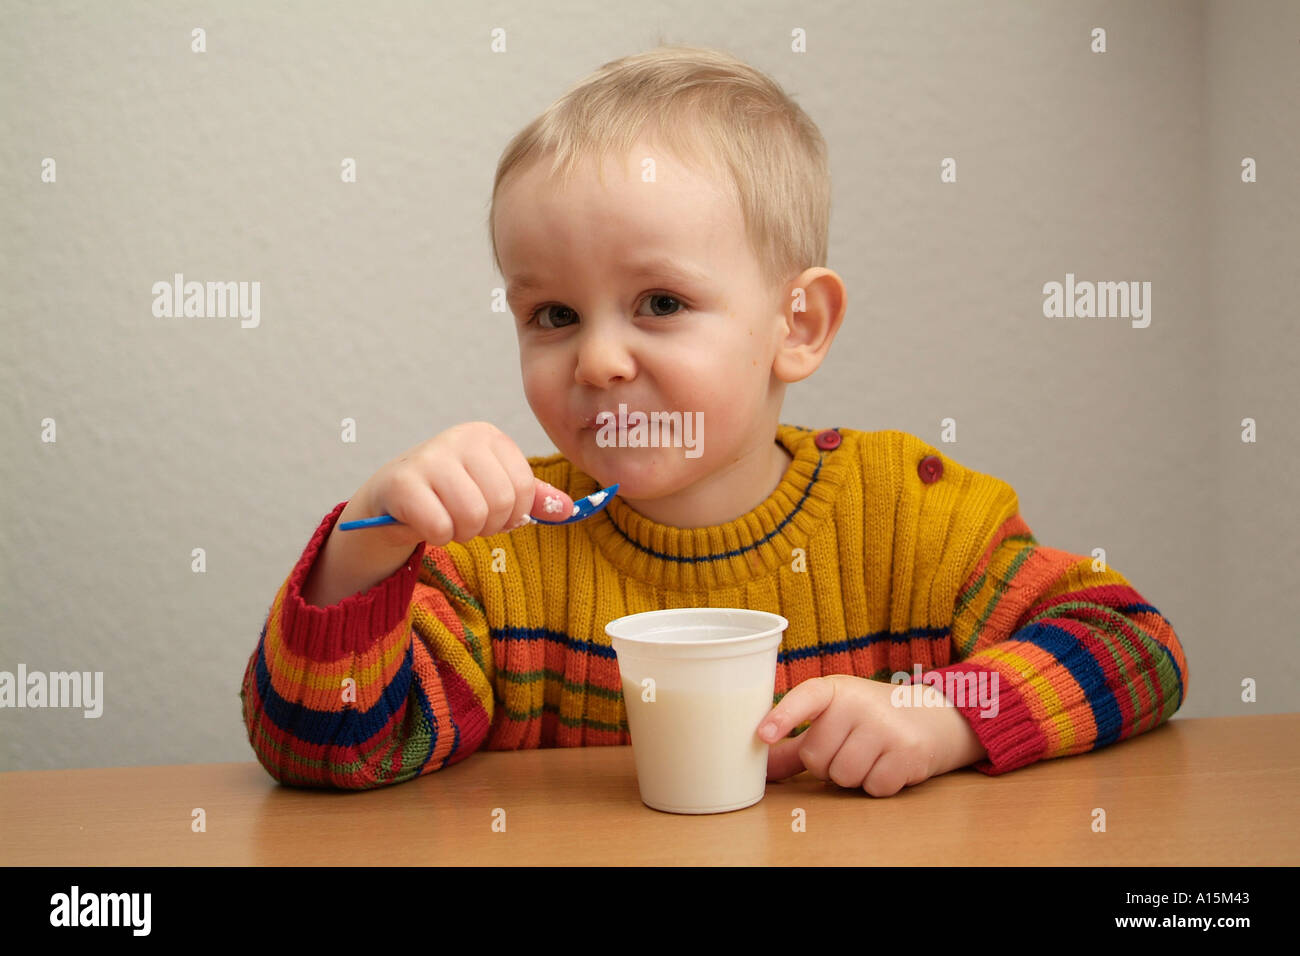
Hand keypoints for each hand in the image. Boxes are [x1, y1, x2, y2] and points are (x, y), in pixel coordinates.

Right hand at [354, 420, 574, 548]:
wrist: (392, 499)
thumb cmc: (449, 494)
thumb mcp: (493, 489)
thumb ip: (531, 497)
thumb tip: (568, 509)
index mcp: (488, 437)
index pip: (523, 487)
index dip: (512, 514)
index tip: (491, 513)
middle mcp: (460, 439)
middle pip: (500, 502)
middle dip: (487, 525)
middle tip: (466, 520)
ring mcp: (429, 457)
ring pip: (472, 516)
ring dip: (461, 532)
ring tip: (447, 520)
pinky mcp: (402, 482)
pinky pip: (440, 527)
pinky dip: (436, 536)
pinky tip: (425, 523)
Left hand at [758, 675, 986, 796]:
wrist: (930, 717)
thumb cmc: (868, 719)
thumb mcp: (832, 719)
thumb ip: (795, 745)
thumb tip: (759, 769)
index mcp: (834, 689)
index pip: (805, 698)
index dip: (783, 717)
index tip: (763, 734)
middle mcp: (859, 703)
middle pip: (816, 758)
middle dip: (826, 763)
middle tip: (848, 746)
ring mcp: (885, 726)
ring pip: (843, 776)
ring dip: (852, 776)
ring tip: (868, 754)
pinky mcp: (908, 752)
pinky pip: (872, 787)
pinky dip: (876, 784)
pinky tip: (887, 764)